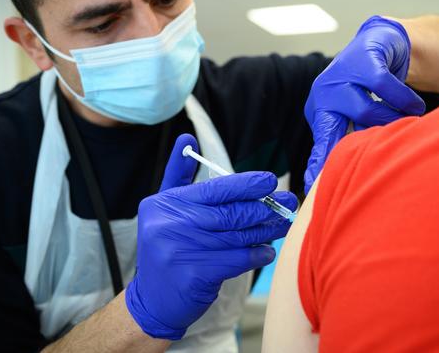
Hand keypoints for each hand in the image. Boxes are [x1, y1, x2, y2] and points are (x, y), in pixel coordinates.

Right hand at [126, 133, 297, 339]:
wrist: (152, 300)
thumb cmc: (167, 248)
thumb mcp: (164, 209)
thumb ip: (179, 176)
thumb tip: (186, 139)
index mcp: (165, 203)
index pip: (214, 189)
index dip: (245, 184)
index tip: (268, 180)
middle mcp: (170, 224)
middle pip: (229, 212)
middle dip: (263, 206)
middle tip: (286, 202)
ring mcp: (181, 250)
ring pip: (237, 236)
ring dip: (265, 230)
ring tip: (282, 224)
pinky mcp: (195, 275)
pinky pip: (237, 259)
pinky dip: (256, 254)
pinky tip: (267, 251)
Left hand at [303, 16, 425, 192]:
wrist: (381, 42)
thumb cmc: (367, 87)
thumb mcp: (355, 114)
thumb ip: (352, 139)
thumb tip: (352, 177)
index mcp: (320, 111)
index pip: (319, 143)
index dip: (318, 164)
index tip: (312, 185)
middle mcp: (324, 94)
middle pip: (337, 130)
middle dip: (354, 148)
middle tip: (379, 154)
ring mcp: (341, 75)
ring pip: (367, 111)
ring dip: (393, 119)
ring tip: (406, 119)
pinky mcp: (362, 59)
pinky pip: (386, 88)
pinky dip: (404, 99)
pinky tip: (413, 104)